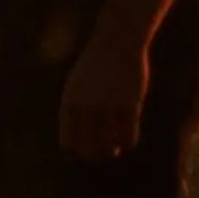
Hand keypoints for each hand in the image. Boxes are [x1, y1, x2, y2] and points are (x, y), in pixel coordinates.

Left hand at [57, 32, 150, 161]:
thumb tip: (77, 142)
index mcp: (69, 104)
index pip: (69, 143)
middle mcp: (86, 108)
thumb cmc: (96, 65)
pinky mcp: (129, 106)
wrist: (117, 41)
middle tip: (103, 153)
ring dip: (113, 150)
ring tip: (115, 147)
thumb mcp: (77, 86)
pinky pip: (129, 138)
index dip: (77, 150)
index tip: (85, 149)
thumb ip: (75, 112)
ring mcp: (108, 107)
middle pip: (89, 149)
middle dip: (96, 155)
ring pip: (110, 146)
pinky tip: (128, 138)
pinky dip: (128, 142)